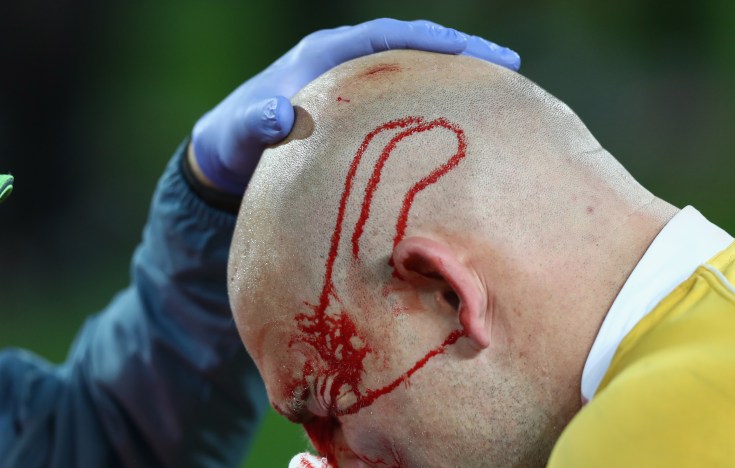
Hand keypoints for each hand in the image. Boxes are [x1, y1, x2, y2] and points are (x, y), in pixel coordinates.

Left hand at [189, 18, 520, 194]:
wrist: (224, 161)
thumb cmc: (233, 145)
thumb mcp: (240, 134)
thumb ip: (257, 124)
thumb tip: (281, 113)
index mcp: (324, 57)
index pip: (388, 38)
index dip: (433, 42)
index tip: (474, 53)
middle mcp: (345, 66)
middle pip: (414, 51)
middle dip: (462, 57)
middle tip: (510, 72)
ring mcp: (355, 92)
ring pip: (414, 79)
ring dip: (455, 86)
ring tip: (503, 100)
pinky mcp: (360, 120)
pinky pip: (406, 108)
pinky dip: (435, 113)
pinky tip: (464, 134)